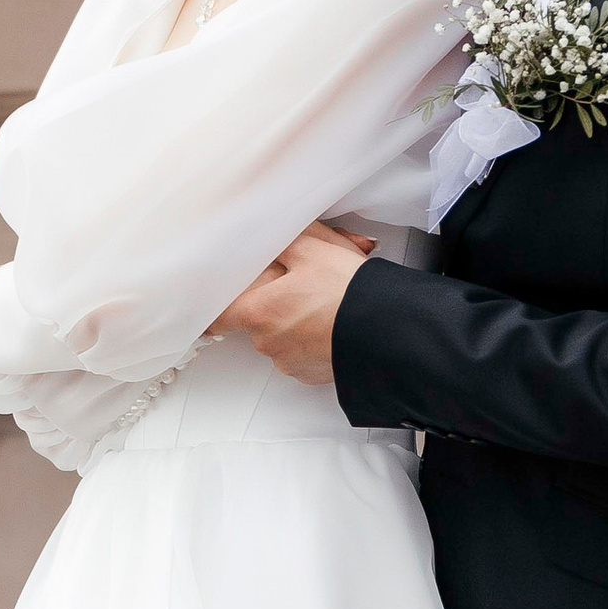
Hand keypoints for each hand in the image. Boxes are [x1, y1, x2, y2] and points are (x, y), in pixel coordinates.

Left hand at [207, 224, 375, 386]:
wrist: (390, 332)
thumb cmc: (350, 293)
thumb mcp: (312, 248)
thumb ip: (280, 241)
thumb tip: (265, 235)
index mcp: (260, 311)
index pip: (218, 316)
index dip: (219, 305)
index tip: (218, 301)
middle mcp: (269, 342)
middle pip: (255, 319)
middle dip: (271, 301)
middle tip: (300, 283)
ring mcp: (290, 361)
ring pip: (280, 335)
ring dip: (294, 319)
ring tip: (323, 300)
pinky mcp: (310, 373)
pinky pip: (300, 351)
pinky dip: (311, 337)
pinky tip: (331, 321)